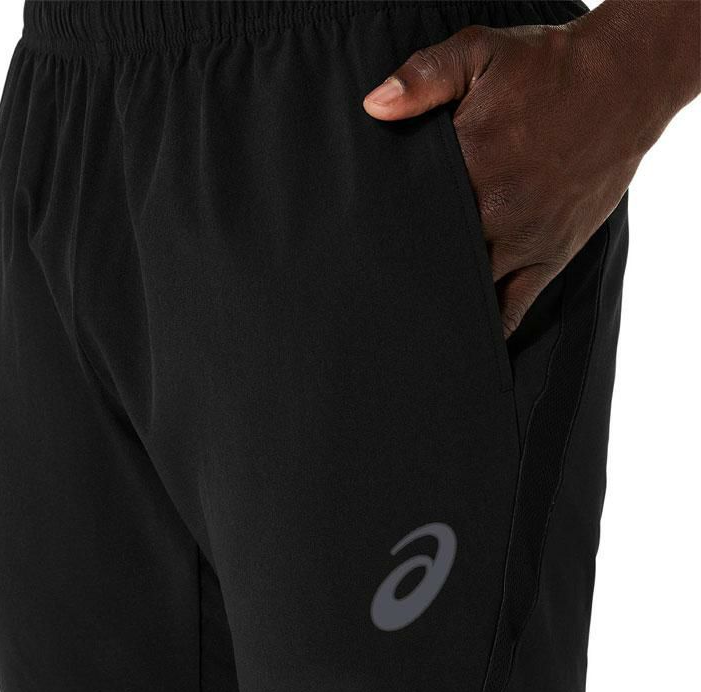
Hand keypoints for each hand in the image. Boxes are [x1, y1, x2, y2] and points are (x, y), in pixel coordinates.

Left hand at [363, 1, 699, 336]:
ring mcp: (524, 241)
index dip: (380, 239)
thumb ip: (425, 78)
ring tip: (403, 329)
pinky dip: (488, 331)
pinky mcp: (549, 257)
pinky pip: (514, 308)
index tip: (354, 257)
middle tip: (368, 301)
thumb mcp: (481, 53)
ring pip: (467, 290)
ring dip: (438, 308)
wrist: (625, 85)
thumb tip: (374, 106)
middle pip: (434, 260)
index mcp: (469, 166)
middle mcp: (494, 212)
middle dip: (403, 279)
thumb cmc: (548, 70)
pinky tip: (461, 349)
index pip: (410, 216)